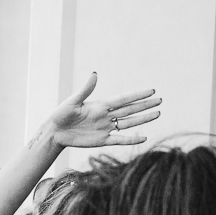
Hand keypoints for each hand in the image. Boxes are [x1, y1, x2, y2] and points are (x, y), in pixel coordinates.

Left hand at [46, 73, 160, 148]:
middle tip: (160, 100)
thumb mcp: (73, 101)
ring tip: (157, 114)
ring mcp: (105, 128)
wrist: (55, 132)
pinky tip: (144, 137)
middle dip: (145, 105)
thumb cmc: (61, 114)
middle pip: (130, 110)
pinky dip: (131, 139)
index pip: (123, 99)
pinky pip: (120, 140)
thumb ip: (86, 89)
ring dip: (143, 119)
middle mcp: (106, 116)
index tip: (151, 90)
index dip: (137, 95)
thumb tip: (95, 73)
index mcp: (100, 105)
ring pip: (128, 123)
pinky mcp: (101, 140)